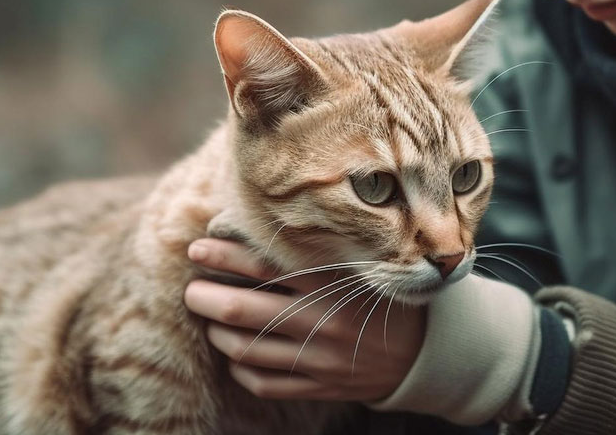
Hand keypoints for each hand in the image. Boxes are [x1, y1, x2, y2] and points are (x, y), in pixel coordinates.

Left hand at [183, 238, 425, 400]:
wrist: (424, 351)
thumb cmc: (380, 295)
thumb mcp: (357, 265)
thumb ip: (315, 251)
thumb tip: (257, 228)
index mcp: (330, 284)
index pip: (263, 265)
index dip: (223, 255)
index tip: (198, 247)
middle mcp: (321, 321)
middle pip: (240, 311)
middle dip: (204, 298)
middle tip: (192, 289)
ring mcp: (318, 359)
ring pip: (244, 350)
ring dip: (217, 333)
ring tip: (210, 319)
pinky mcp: (318, 387)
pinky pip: (263, 383)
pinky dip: (240, 368)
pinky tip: (235, 354)